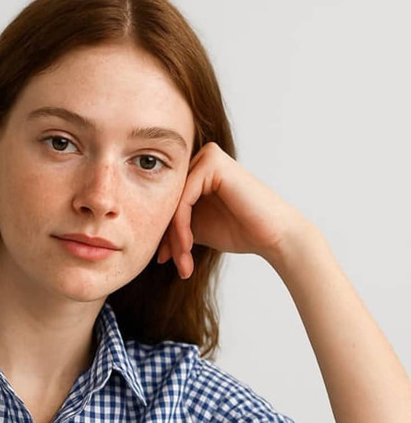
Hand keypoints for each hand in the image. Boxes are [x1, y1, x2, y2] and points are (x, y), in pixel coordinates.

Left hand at [156, 142, 308, 277]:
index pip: (166, 202)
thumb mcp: (197, 229)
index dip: (164, 233)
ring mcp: (207, 157)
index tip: (166, 260)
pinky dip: (181, 228)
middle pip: (166, 201)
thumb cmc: (240, 232)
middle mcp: (200, 160)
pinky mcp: (213, 162)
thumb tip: (149, 239)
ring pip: (172, 202)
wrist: (273, 236)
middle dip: (168, 238)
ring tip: (182, 262)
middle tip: (174, 264)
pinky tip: (187, 248)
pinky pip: (183, 200)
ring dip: (174, 237)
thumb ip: (174, 227)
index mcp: (196, 173)